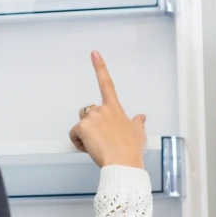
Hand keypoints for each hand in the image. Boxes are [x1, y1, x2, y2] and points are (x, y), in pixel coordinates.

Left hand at [69, 51, 146, 168]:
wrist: (124, 162)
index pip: (107, 84)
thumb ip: (138, 123)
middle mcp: (103, 109)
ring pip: (80, 125)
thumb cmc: (130, 150)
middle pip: (87, 114)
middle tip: (102, 141)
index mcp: (115, 109)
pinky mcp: (82, 126)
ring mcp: (92, 117)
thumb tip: (141, 117)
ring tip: (98, 146)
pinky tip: (90, 148)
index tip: (94, 54)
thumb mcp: (139, 134)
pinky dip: (78, 143)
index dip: (100, 67)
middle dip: (90, 126)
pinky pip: (73, 135)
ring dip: (84, 135)